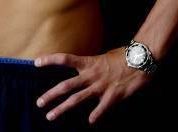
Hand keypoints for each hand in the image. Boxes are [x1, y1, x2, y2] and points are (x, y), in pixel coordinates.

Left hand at [35, 47, 150, 124]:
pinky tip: (90, 122)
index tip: (36, 62)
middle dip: (51, 95)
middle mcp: (91, 75)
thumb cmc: (124, 56)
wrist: (142, 59)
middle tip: (39, 102)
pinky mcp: (112, 97)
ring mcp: (101, 87)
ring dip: (62, 109)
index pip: (65, 59)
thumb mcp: (104, 57)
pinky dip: (95, 116)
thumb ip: (93, 65)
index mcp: (89, 62)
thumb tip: (86, 70)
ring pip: (77, 99)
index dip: (50, 60)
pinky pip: (100, 109)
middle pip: (66, 86)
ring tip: (50, 116)